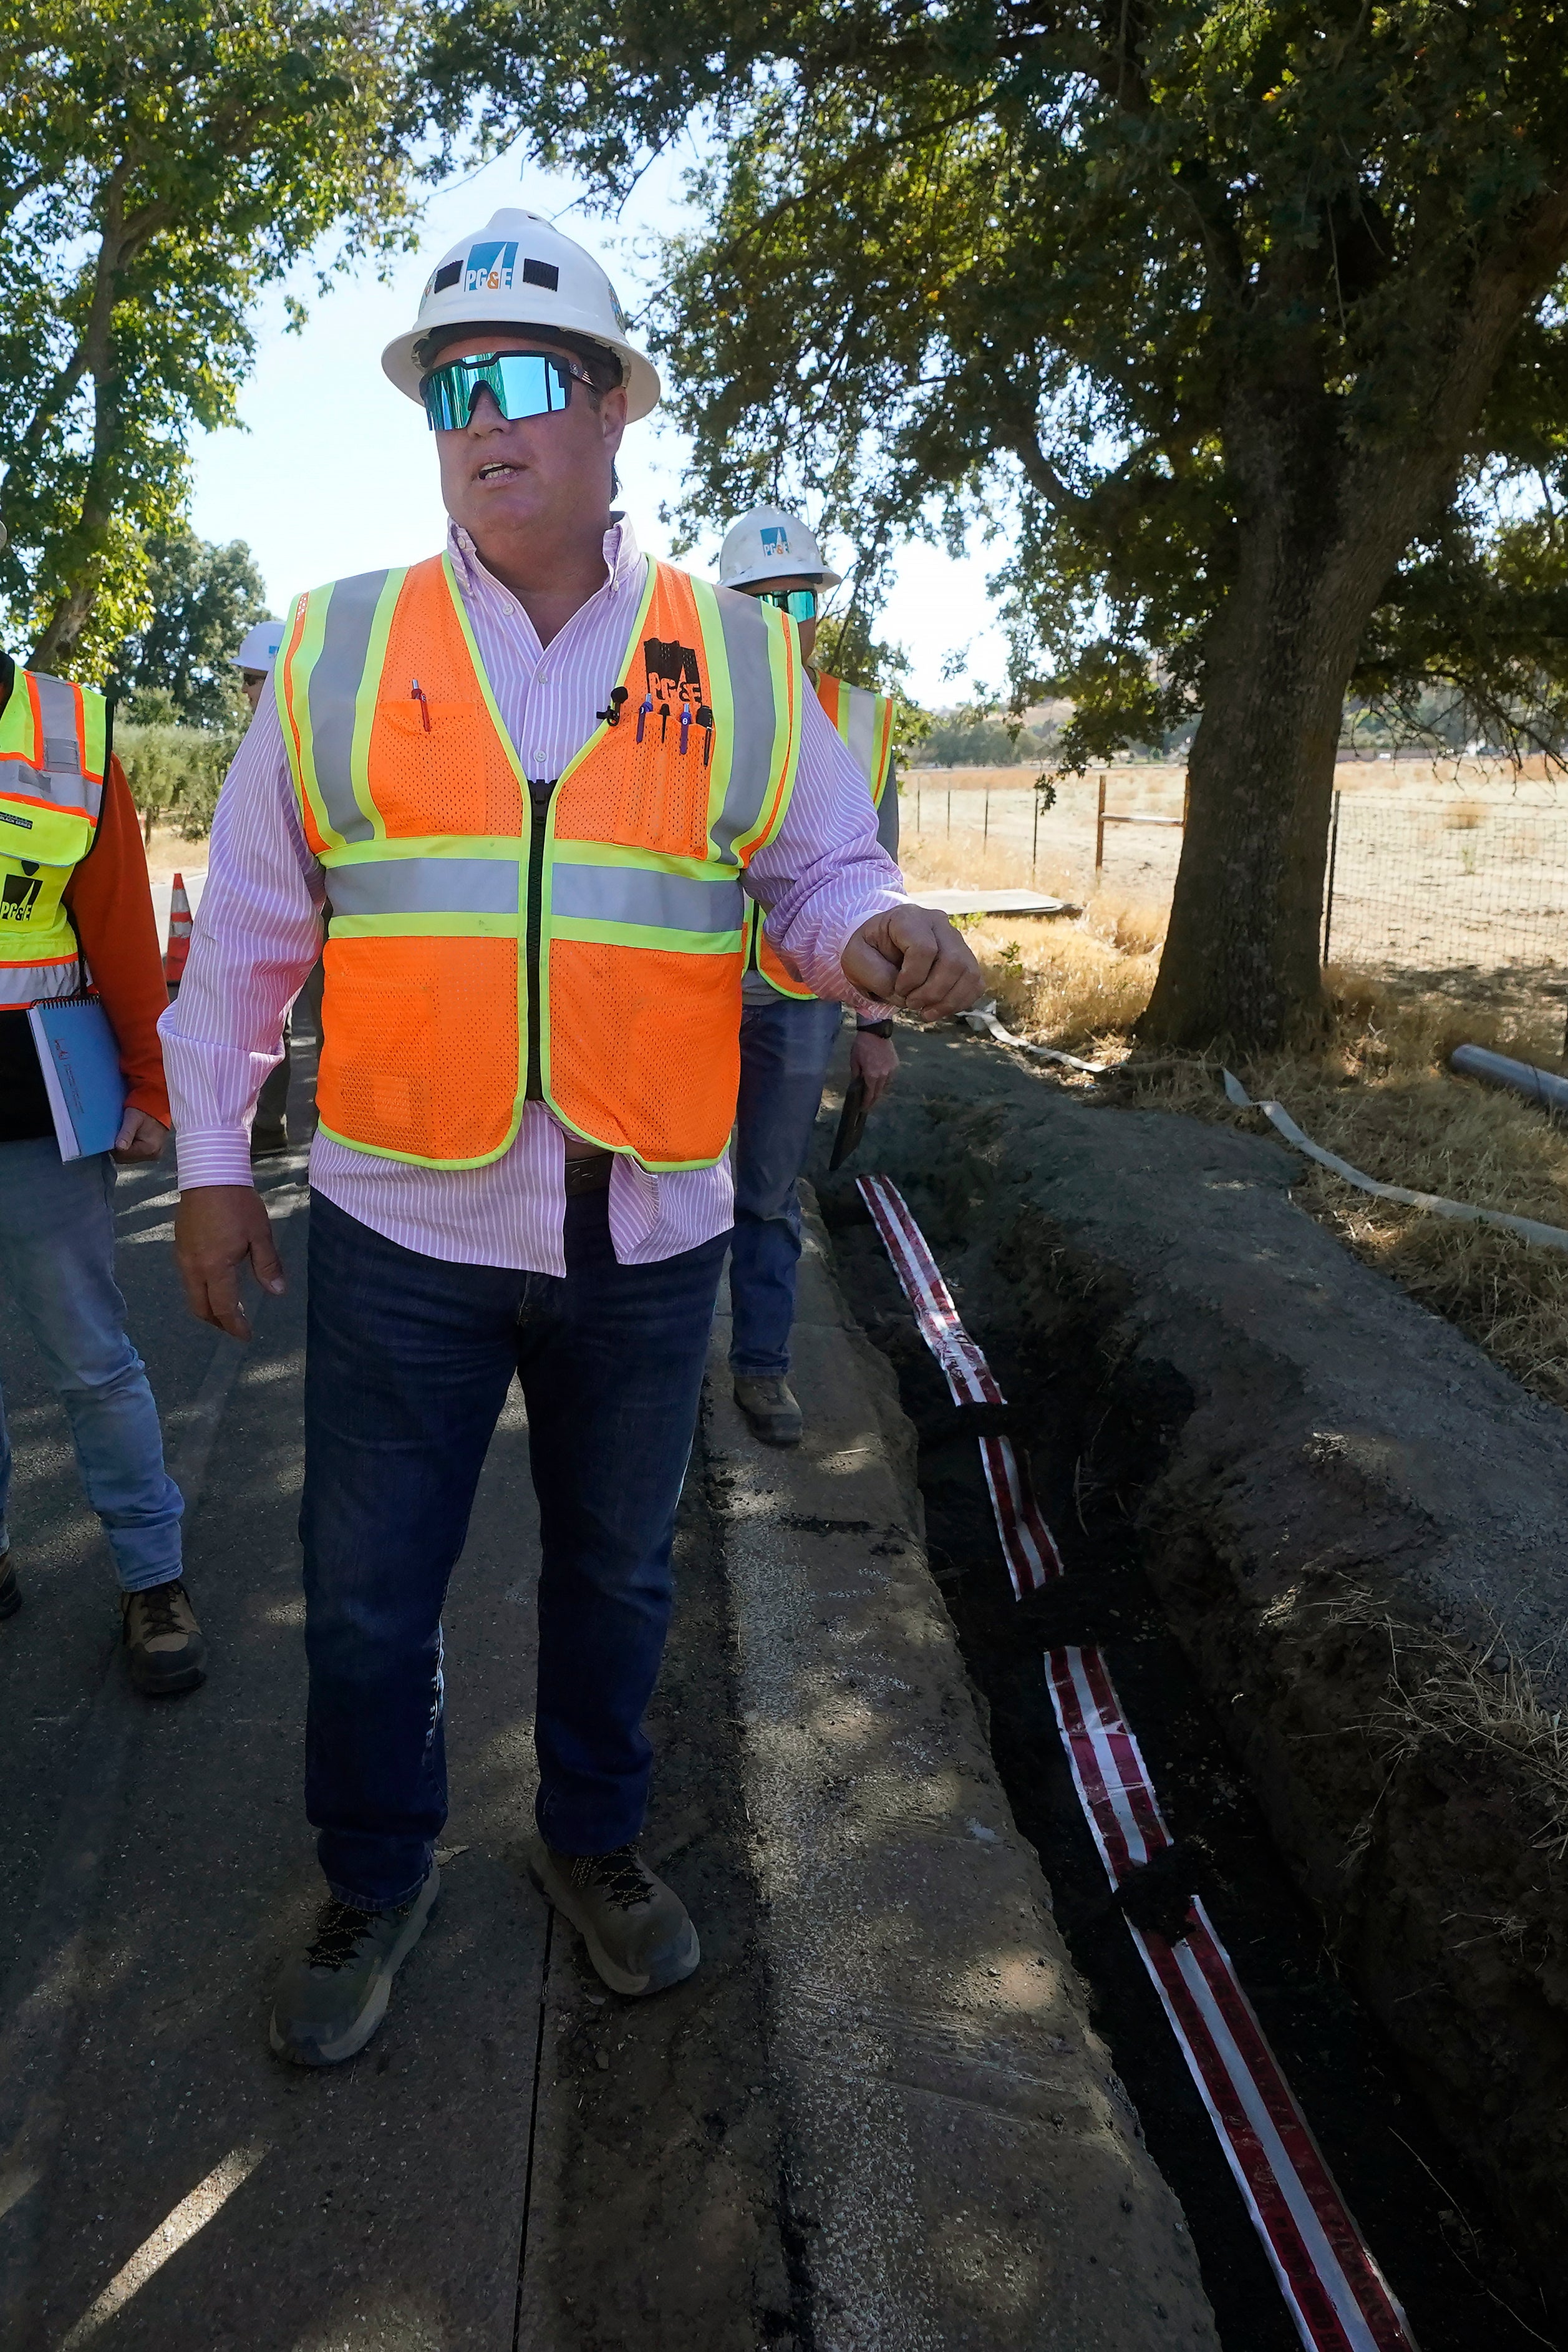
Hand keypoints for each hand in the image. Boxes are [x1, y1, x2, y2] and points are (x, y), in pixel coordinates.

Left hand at [112, 1109, 168, 1164]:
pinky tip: (131, 1138)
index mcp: (150, 1148)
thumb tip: (120, 1148)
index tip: (113, 1135)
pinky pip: (136, 1155)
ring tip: (126, 1134)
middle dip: (119, 1148)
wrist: (157, 1106)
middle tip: (119, 1133)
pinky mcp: (153, 1153)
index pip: (123, 1156)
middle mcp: (154, 1154)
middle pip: (126, 1158)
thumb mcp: (132, 1118)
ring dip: (124, 1148)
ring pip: (130, 1157)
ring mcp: (154, 1155)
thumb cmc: (143, 1110)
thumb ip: (126, 1133)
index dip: (114, 1147)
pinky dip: (131, 1148)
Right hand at [173, 1185, 285, 1340]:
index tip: (246, 1335)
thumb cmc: (238, 1204)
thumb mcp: (260, 1234)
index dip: (235, 1326)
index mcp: (215, 1267)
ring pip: (191, 1294)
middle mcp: (193, 1267)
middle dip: (217, 1322)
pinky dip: (201, 1290)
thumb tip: (277, 1293)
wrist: (209, 1174)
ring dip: (207, 1307)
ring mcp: (183, 1257)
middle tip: (235, 1327)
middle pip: (201, 1308)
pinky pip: (187, 1279)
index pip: (223, 1308)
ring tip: (227, 1309)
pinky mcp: (179, 1246)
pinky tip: (215, 1284)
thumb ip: (267, 1265)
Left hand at [841, 904, 983, 1019]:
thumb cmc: (867, 950)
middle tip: (911, 1004)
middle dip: (932, 992)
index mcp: (908, 917)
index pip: (924, 949)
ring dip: (948, 1001)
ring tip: (925, 1012)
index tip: (897, 989)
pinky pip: (975, 982)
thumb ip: (876, 975)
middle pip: (953, 961)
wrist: (878, 944)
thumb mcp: (855, 959)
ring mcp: (955, 939)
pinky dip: (960, 1001)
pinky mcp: (965, 957)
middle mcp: (938, 923)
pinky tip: (939, 1008)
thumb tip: (904, 994)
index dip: (912, 978)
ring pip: (968, 973)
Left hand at [850, 1028, 898, 1106]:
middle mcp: (883, 1075)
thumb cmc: (862, 1045)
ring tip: (873, 1091)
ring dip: (879, 1089)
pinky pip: (890, 1076)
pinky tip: (879, 1079)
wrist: (876, 1031)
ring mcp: (891, 1070)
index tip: (863, 1108)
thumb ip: (856, 1075)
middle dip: (873, 1099)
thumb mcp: (854, 1061)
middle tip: (868, 1103)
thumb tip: (856, 1086)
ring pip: (886, 1085)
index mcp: (872, 1075)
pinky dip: (885, 1080)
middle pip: (879, 1092)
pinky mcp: (895, 1064)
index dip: (867, 1103)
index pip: (870, 1095)